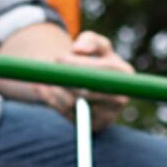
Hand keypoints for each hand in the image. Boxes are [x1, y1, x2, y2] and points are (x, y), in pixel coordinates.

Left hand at [0, 27, 123, 107]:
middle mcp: (121, 97)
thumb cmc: (94, 59)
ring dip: (54, 90)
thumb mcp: (96, 45)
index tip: (58, 58)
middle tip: (47, 69)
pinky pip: (69, 115)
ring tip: (42, 78)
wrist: (91, 85)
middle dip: (63, 79)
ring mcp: (108, 115)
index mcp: (124, 74)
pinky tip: (43, 89)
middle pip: (86, 91)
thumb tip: (78, 49)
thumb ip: (90, 40)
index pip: (100, 71)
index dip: (77, 65)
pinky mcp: (95, 126)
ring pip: (73, 104)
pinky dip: (53, 101)